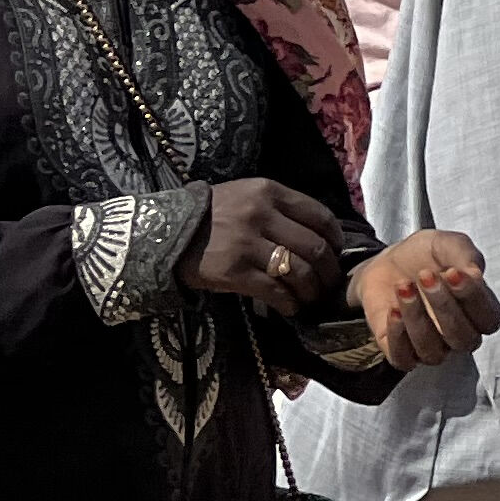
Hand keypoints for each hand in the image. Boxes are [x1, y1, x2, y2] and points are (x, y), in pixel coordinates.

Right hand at [185, 178, 343, 316]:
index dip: (335, 239)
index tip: (335, 254)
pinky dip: (289, 304)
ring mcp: (246, 244)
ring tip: (309, 298)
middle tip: (327, 284)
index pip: (320, 216)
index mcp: (268, 191)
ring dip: (311, 291)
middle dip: (328, 272)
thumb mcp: (246, 196)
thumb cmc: (210, 215)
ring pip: (300, 272)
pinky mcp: (233, 271)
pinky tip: (289, 308)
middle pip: (315, 248)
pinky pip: (275, 291)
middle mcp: (260, 214)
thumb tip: (319, 236)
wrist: (163, 232)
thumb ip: (280, 208)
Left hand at [348, 229, 497, 368]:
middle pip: (462, 337)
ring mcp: (431, 346)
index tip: (454, 273)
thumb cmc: (425, 256)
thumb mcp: (447, 244)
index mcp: (479, 312)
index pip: (489, 319)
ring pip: (433, 351)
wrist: (387, 262)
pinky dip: (398, 336)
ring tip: (404, 286)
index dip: (474, 299)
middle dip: (444, 306)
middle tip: (426, 276)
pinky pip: (404, 359)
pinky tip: (393, 310)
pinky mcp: (401, 351)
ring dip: (417, 317)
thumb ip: (465, 254)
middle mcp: (459, 334)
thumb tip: (475, 273)